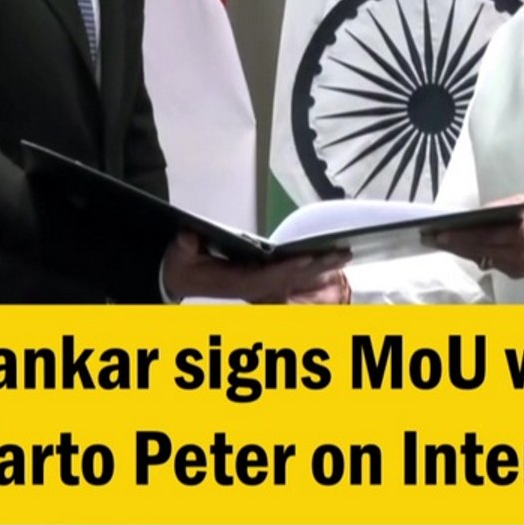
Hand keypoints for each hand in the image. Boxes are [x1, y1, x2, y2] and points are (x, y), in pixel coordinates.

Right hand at [161, 232, 349, 303]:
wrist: (180, 279)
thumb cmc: (182, 266)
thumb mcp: (178, 255)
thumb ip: (184, 247)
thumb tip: (188, 236)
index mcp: (234, 283)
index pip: (264, 279)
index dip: (286, 270)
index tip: (307, 258)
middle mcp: (251, 288)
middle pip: (289, 280)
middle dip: (315, 268)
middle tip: (342, 253)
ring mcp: (259, 286)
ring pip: (295, 280)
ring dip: (319, 269)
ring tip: (344, 254)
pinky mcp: (263, 281)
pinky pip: (293, 278)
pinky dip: (311, 270)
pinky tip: (331, 260)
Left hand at [431, 197, 523, 278]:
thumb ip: (500, 209)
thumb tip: (474, 215)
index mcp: (523, 234)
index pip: (484, 236)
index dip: (461, 236)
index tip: (441, 233)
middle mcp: (519, 254)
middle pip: (479, 250)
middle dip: (455, 245)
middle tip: (433, 238)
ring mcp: (517, 267)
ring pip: (482, 259)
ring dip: (463, 251)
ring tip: (444, 242)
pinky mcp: (516, 274)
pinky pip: (492, 264)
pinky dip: (479, 255)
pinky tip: (465, 248)